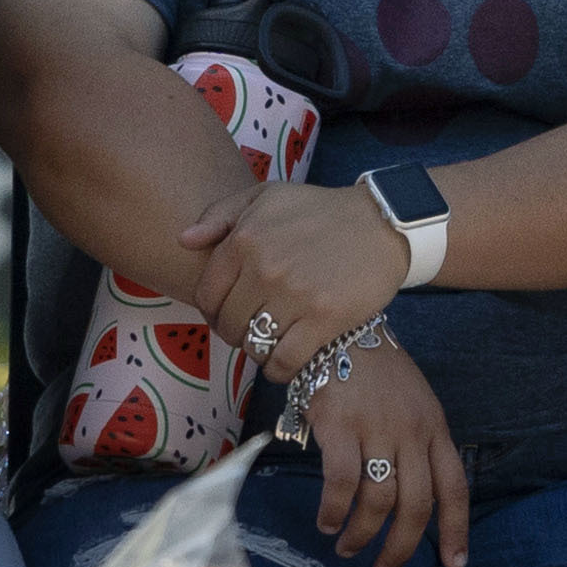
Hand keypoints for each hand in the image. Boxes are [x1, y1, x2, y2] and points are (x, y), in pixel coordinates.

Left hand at [173, 180, 414, 369]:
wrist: (382, 222)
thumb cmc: (321, 211)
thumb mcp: (267, 196)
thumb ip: (220, 214)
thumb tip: (184, 240)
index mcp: (244, 240)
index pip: (206, 296)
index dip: (213, 313)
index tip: (228, 316)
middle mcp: (264, 269)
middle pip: (230, 325)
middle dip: (237, 334)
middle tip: (254, 331)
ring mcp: (294, 296)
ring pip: (255, 346)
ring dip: (259, 352)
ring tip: (271, 344)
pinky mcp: (324, 319)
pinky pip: (286, 361)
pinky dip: (280, 370)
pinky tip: (285, 363)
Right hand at [296, 338, 467, 566]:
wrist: (337, 326)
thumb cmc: (373, 369)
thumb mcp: (412, 402)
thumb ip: (416, 443)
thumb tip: (410, 496)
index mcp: (435, 428)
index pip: (454, 487)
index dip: (456, 529)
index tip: (455, 564)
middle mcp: (412, 432)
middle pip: (417, 505)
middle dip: (402, 548)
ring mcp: (377, 429)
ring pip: (379, 501)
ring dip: (362, 534)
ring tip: (348, 548)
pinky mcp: (340, 426)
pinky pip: (341, 482)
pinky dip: (335, 510)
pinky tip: (327, 522)